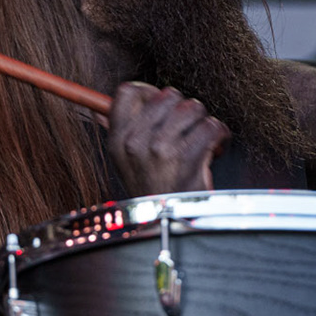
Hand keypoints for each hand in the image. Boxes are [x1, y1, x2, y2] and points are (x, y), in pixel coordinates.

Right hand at [107, 82, 229, 194]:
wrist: (169, 223)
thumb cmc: (153, 189)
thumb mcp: (124, 162)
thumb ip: (117, 131)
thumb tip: (95, 107)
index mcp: (118, 139)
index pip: (129, 92)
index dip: (151, 92)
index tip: (164, 106)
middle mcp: (135, 142)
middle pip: (168, 95)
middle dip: (184, 109)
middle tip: (188, 128)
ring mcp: (160, 149)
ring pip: (193, 107)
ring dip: (203, 121)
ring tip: (202, 138)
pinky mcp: (187, 158)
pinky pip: (211, 126)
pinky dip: (220, 135)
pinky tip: (215, 147)